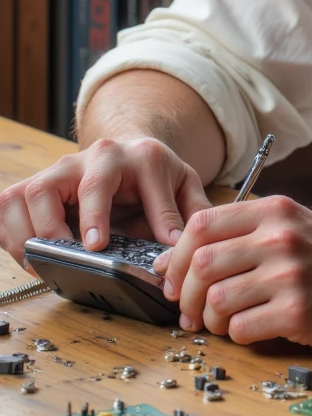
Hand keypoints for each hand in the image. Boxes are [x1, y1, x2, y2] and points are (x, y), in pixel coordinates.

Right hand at [0, 138, 211, 267]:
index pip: (106, 183)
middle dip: (53, 225)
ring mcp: (62, 170)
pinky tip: (31, 257)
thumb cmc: (158, 175)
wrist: (136, 152)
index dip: (96, 216)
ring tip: (46, 263)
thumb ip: (188, 214)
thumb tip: (178, 249)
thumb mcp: (184, 187)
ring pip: (27, 193)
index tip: (95, 245)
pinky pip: (10, 205)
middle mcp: (92, 158)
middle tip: (65, 255)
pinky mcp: (40, 184)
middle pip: (53, 184)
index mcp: (134, 157)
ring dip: (29, 233)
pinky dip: (12, 234)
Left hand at [151, 195, 311, 349]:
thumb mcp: (296, 226)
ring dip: (210, 319)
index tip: (172, 276)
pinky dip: (237, 335)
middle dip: (184, 293)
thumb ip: (246, 233)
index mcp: (275, 211)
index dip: (176, 255)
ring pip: (216, 299)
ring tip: (222, 323)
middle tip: (187, 310)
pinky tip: (252, 329)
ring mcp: (289, 274)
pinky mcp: (297, 311)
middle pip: (201, 263)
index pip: (201, 224)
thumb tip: (180, 257)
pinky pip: (241, 328)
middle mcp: (279, 237)